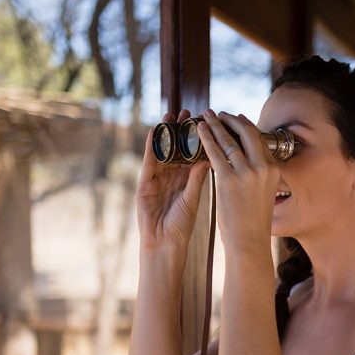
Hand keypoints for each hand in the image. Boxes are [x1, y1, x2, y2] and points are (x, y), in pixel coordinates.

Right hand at [136, 109, 211, 251]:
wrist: (164, 243)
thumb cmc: (181, 226)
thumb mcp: (192, 198)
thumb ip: (197, 178)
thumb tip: (210, 157)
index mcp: (187, 180)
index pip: (193, 154)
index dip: (198, 139)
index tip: (206, 123)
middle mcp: (173, 176)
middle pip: (177, 148)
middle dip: (182, 130)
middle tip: (189, 112)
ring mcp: (158, 177)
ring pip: (163, 150)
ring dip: (166, 133)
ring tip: (171, 115)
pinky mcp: (145, 181)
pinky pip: (149, 159)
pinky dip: (151, 144)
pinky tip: (154, 130)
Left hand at [196, 110, 280, 252]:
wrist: (249, 241)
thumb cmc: (254, 222)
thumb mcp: (265, 194)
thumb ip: (260, 176)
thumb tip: (251, 164)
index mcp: (274, 170)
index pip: (259, 139)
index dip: (246, 126)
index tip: (236, 119)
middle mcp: (262, 168)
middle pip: (247, 133)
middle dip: (231, 119)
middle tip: (219, 113)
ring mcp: (246, 173)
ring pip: (228, 140)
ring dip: (215, 125)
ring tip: (205, 116)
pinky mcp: (228, 179)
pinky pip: (215, 152)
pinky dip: (206, 138)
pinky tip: (198, 130)